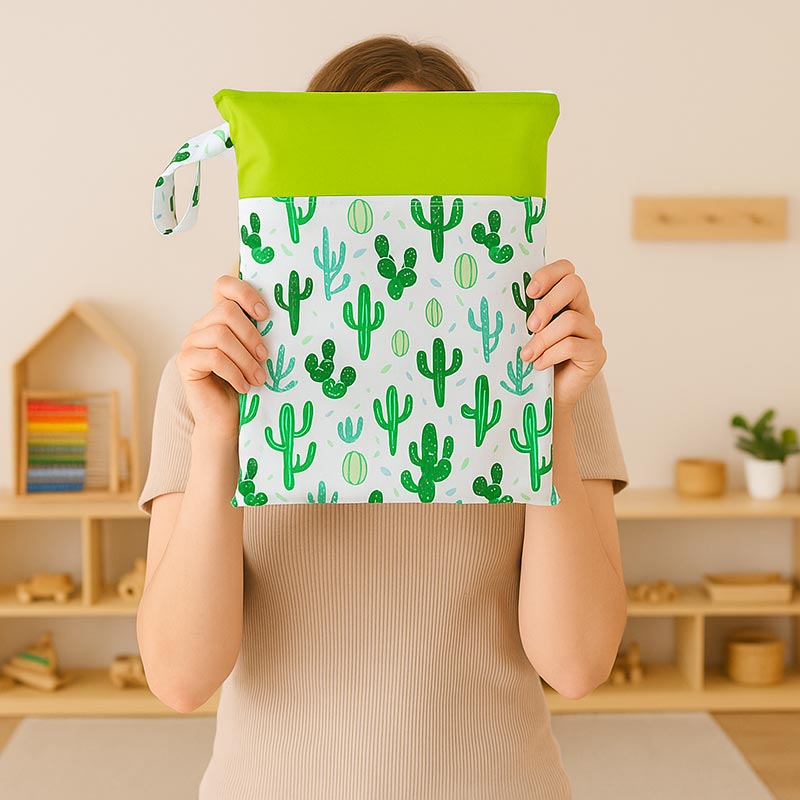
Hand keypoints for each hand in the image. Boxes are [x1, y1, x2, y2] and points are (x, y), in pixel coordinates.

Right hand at [176, 273, 269, 438]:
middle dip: (251, 334)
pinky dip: (234, 373)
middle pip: (226, 311)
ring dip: (245, 359)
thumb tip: (287, 316)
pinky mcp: (185, 361)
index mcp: (220, 318)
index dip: (245, 293)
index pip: (223, 285)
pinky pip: (213, 358)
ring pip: (220, 336)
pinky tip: (245, 387)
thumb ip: (262, 333)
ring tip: (259, 379)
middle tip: (265, 357)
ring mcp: (191, 342)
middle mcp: (202, 325)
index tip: (266, 315)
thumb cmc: (248, 385)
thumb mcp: (257, 355)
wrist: (228, 420)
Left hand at [519, 259, 605, 414]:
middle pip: (574, 285)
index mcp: (565, 300)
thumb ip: (521, 313)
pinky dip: (551, 354)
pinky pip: (574, 345)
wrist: (542, 399)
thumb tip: (497, 297)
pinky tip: (538, 365)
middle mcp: (582, 311)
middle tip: (529, 326)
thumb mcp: (522, 332)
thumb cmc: (529, 361)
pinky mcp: (596, 354)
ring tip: (526, 355)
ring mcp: (592, 332)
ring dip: (543, 338)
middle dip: (547, 304)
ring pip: (571, 320)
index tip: (528, 292)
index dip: (549, 274)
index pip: (566, 270)